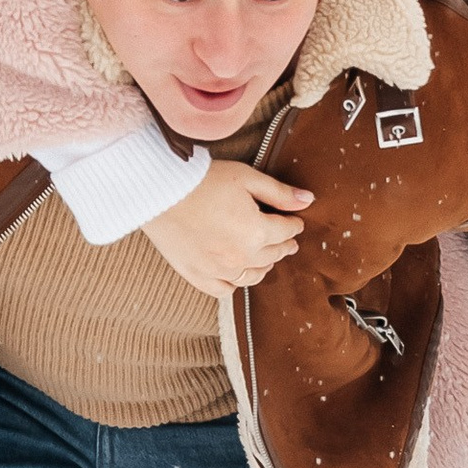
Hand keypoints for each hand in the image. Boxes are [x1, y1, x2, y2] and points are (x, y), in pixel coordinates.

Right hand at [142, 159, 313, 298]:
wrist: (158, 190)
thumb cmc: (202, 179)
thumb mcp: (245, 177)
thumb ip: (279, 192)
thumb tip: (308, 200)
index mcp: (256, 231)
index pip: (286, 231)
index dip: (293, 224)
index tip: (295, 221)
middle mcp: (241, 257)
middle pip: (272, 255)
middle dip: (282, 245)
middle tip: (286, 239)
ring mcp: (218, 271)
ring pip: (252, 276)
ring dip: (263, 265)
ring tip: (265, 257)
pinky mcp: (197, 276)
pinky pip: (224, 290)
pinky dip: (234, 283)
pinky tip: (237, 274)